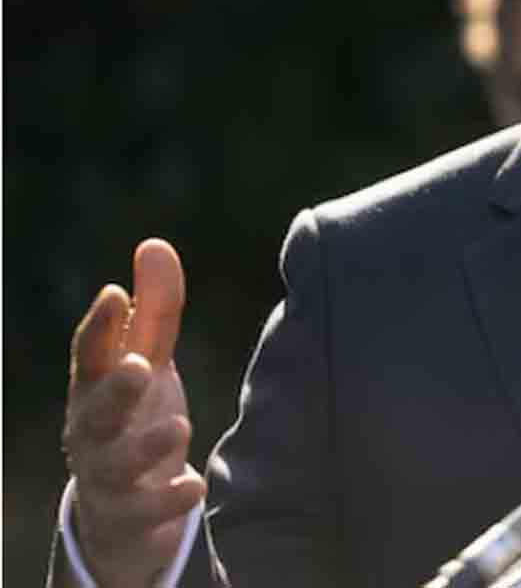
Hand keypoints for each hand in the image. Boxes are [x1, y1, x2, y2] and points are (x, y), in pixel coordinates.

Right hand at [63, 239, 205, 587]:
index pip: (90, 353)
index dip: (99, 325)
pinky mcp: (131, 513)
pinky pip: (144, 510)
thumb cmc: (131, 413)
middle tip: (140, 368)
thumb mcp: (145, 359)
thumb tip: (153, 244)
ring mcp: (108, 474)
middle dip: (114, 390)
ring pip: (116, 464)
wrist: (122, 504)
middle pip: (96, 410)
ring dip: (146, 445)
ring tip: (178, 425)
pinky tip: (194, 487)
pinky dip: (167, 500)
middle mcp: (93, 429)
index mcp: (95, 386)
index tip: (113, 292)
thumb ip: (154, 308)